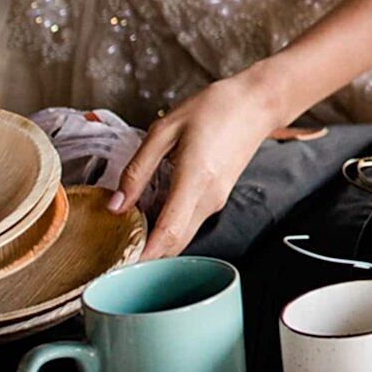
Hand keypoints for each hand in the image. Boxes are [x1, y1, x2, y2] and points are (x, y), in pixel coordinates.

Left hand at [111, 72, 287, 257]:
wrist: (257, 102)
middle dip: (146, 257)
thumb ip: (138, 169)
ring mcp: (216, 200)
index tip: (120, 268)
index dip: (144, 255)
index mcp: (195, 179)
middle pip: (175, 244)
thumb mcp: (165, 129)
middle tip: (113, 257)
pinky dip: (169, 229)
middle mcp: (209, 198)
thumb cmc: (214, 108)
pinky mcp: (218, 197)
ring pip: (183, 237)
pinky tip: (149, 218)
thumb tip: (116, 204)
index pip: (169, 232)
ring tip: (126, 239)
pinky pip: (190, 223)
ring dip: (157, 244)